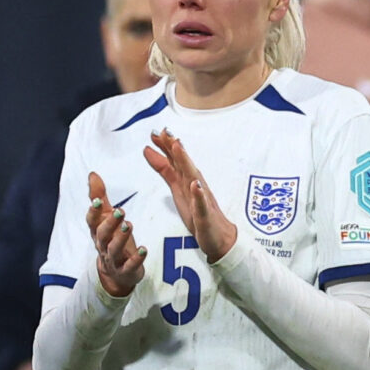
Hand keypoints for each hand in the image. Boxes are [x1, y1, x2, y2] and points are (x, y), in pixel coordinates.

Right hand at [86, 172, 145, 298]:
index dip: (93, 211)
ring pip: (114, 248)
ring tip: (130, 225)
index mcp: (97, 231)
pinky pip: (130, 265)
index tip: (97, 200)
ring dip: (121, 237)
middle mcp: (103, 244)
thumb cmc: (112, 239)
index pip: (92, 221)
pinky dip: (136, 258)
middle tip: (120, 211)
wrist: (115, 272)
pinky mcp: (126, 270)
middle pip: (103, 234)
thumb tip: (92, 174)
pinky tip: (144, 249)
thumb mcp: (106, 218)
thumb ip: (100, 197)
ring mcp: (114, 258)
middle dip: (110, 223)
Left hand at [142, 130, 238, 260]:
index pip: (176, 160)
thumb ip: (165, 169)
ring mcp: (202, 201)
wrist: (220, 239)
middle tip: (165, 132)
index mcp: (188, 180)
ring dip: (186, 163)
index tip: (156, 131)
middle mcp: (196, 187)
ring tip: (178, 148)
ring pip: (193, 179)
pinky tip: (195, 186)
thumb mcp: (177, 189)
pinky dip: (199, 195)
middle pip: (184, 164)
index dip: (166, 146)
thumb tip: (149, 150)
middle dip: (175, 148)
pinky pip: (202, 205)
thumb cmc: (199, 214)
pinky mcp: (205, 216)